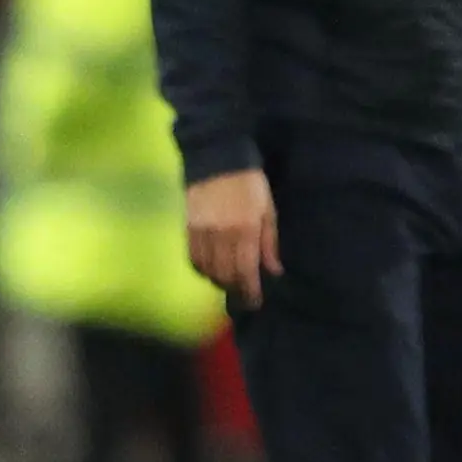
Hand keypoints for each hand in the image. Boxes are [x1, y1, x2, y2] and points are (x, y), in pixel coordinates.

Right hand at [186, 168, 280, 307]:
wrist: (217, 159)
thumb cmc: (250, 184)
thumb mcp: (268, 210)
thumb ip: (270, 243)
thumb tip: (274, 271)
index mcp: (245, 230)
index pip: (245, 272)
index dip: (249, 292)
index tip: (255, 302)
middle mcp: (221, 235)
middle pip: (224, 275)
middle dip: (235, 290)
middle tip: (243, 296)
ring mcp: (201, 232)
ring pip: (207, 270)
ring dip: (218, 281)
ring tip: (229, 284)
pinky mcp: (187, 228)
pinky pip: (192, 258)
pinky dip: (202, 270)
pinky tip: (211, 270)